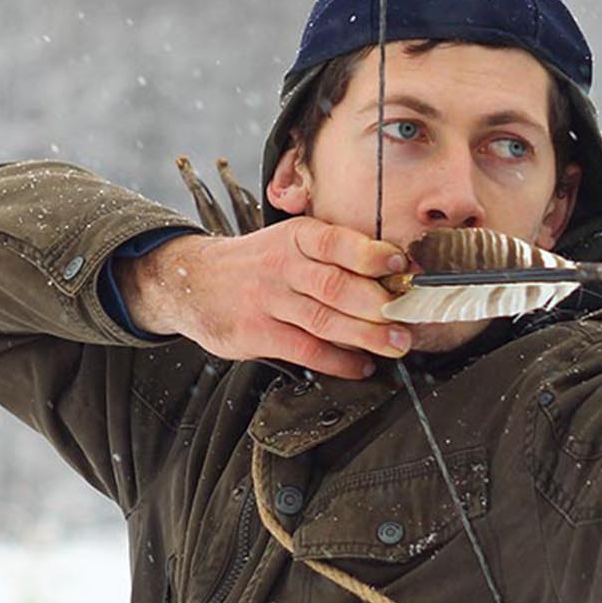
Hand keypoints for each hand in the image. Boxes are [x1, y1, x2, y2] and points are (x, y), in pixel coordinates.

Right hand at [116, 217, 411, 379]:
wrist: (193, 282)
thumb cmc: (258, 264)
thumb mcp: (288, 242)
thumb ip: (333, 255)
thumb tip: (395, 272)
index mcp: (295, 237)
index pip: (337, 242)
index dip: (372, 254)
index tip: (403, 264)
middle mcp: (281, 266)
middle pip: (335, 285)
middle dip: (378, 304)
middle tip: (408, 319)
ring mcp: (266, 300)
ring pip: (324, 320)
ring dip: (366, 336)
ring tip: (396, 345)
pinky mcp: (256, 333)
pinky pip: (305, 350)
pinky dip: (337, 361)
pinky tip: (361, 366)